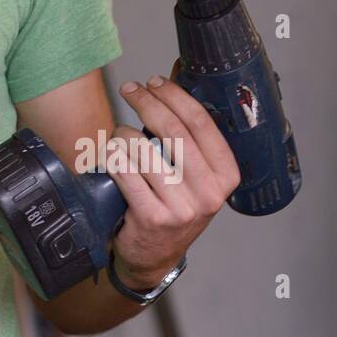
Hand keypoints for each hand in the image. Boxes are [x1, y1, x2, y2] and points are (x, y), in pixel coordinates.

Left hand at [106, 61, 239, 287]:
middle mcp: (210, 192)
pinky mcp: (153, 216)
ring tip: (119, 135)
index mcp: (226, 175)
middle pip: (172, 130)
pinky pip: (124, 169)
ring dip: (123, 132)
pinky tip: (110, 153)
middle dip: (145, 100)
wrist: (154, 256)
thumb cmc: (173, 203)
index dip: (174, 95)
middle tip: (129, 89)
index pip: (200, 122)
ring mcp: (182, 207)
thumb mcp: (194, 175)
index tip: (153, 81)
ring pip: (142, 148)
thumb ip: (189, 138)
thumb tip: (170, 81)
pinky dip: (112, 155)